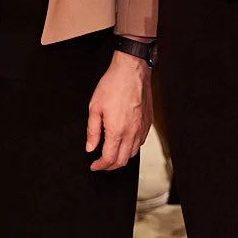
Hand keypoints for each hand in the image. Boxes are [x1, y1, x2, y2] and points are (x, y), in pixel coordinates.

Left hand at [86, 49, 150, 170]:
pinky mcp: (148, 122)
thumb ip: (92, 130)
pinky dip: (131, 148)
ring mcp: (142, 128)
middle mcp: (132, 132)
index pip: (109, 158)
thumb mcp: (94, 107)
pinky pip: (140, 142)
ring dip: (121, 158)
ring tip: (111, 154)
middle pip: (123, 160)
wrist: (131, 71)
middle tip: (101, 163)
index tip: (94, 166)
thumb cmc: (113, 85)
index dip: (100, 166)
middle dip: (110, 166)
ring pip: (133, 153)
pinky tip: (124, 142)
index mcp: (117, 130)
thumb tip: (90, 147)